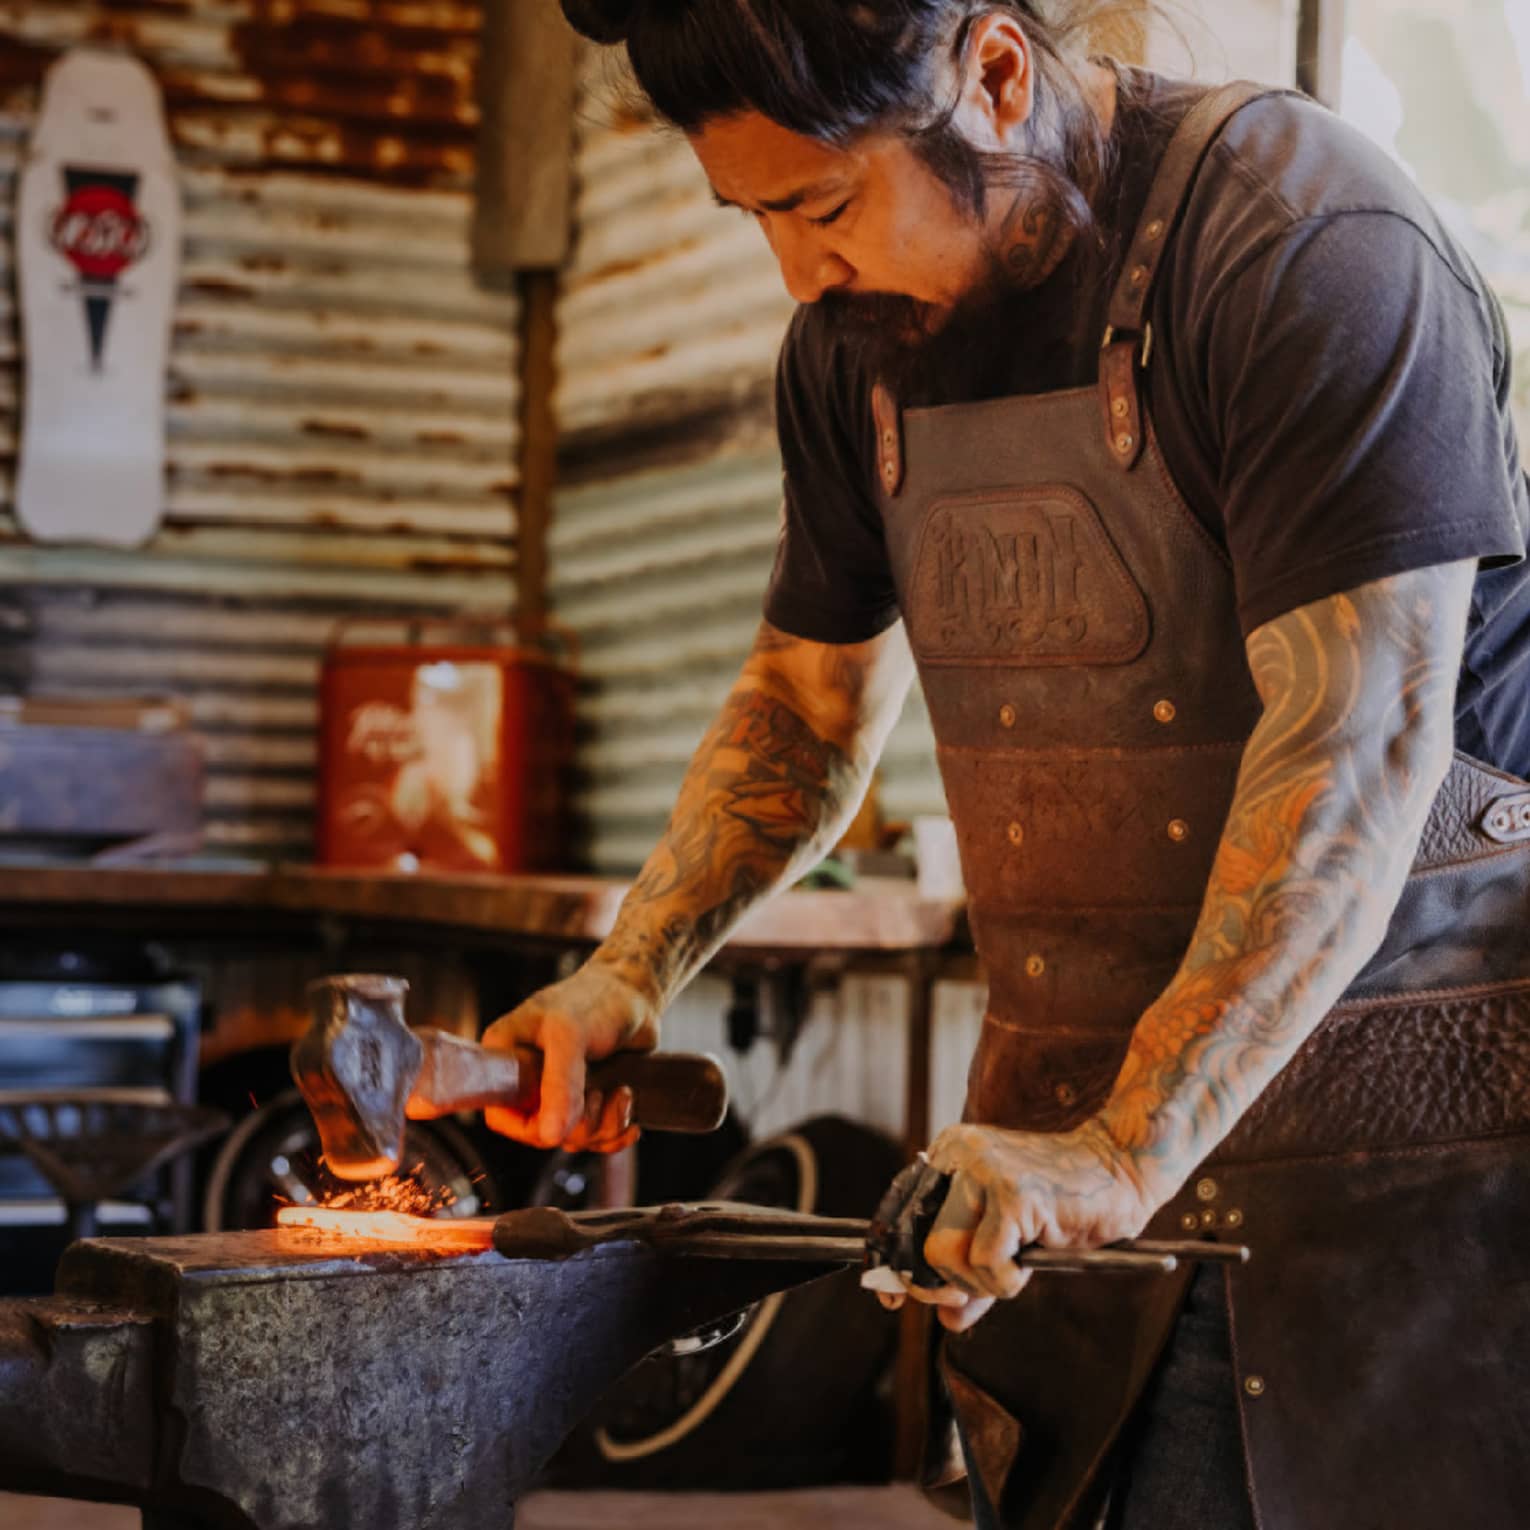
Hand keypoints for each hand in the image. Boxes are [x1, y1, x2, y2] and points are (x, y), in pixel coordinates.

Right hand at [481, 958, 658, 1151]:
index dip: (529, 1128)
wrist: (637, 994)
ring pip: (574, 1138)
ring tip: (620, 1092)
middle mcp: (529, 1079)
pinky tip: (628, 1104)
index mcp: (507, 1057)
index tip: (560, 1117)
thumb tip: (549, 1134)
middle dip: (579, 1125)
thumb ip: (559, 1083)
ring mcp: (560, 1091)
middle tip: (597, 1094)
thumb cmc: (597, 999)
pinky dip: (617, 1130)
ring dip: (605, 1125)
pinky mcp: (588, 1098)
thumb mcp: (571, 1035)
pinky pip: (597, 1137)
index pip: (500, 1116)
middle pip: (543, 1134)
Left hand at [876, 1120, 1157, 1332]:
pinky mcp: (1014, 1194)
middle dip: (939, 1283)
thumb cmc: (1063, 1205)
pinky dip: (1005, 1282)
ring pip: (943, 1254)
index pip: (896, 1212)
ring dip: (978, 1284)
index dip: (888, 1261)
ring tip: (1012, 1269)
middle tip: (973, 1293)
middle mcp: (957, 1154)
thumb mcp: (1008, 1242)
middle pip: (916, 1242)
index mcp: (948, 1155)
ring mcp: (984, 1170)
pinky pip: (985, 1263)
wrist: (1119, 1173)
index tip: (890, 1300)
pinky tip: (1027, 1265)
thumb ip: (974, 1276)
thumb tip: (947, 1319)